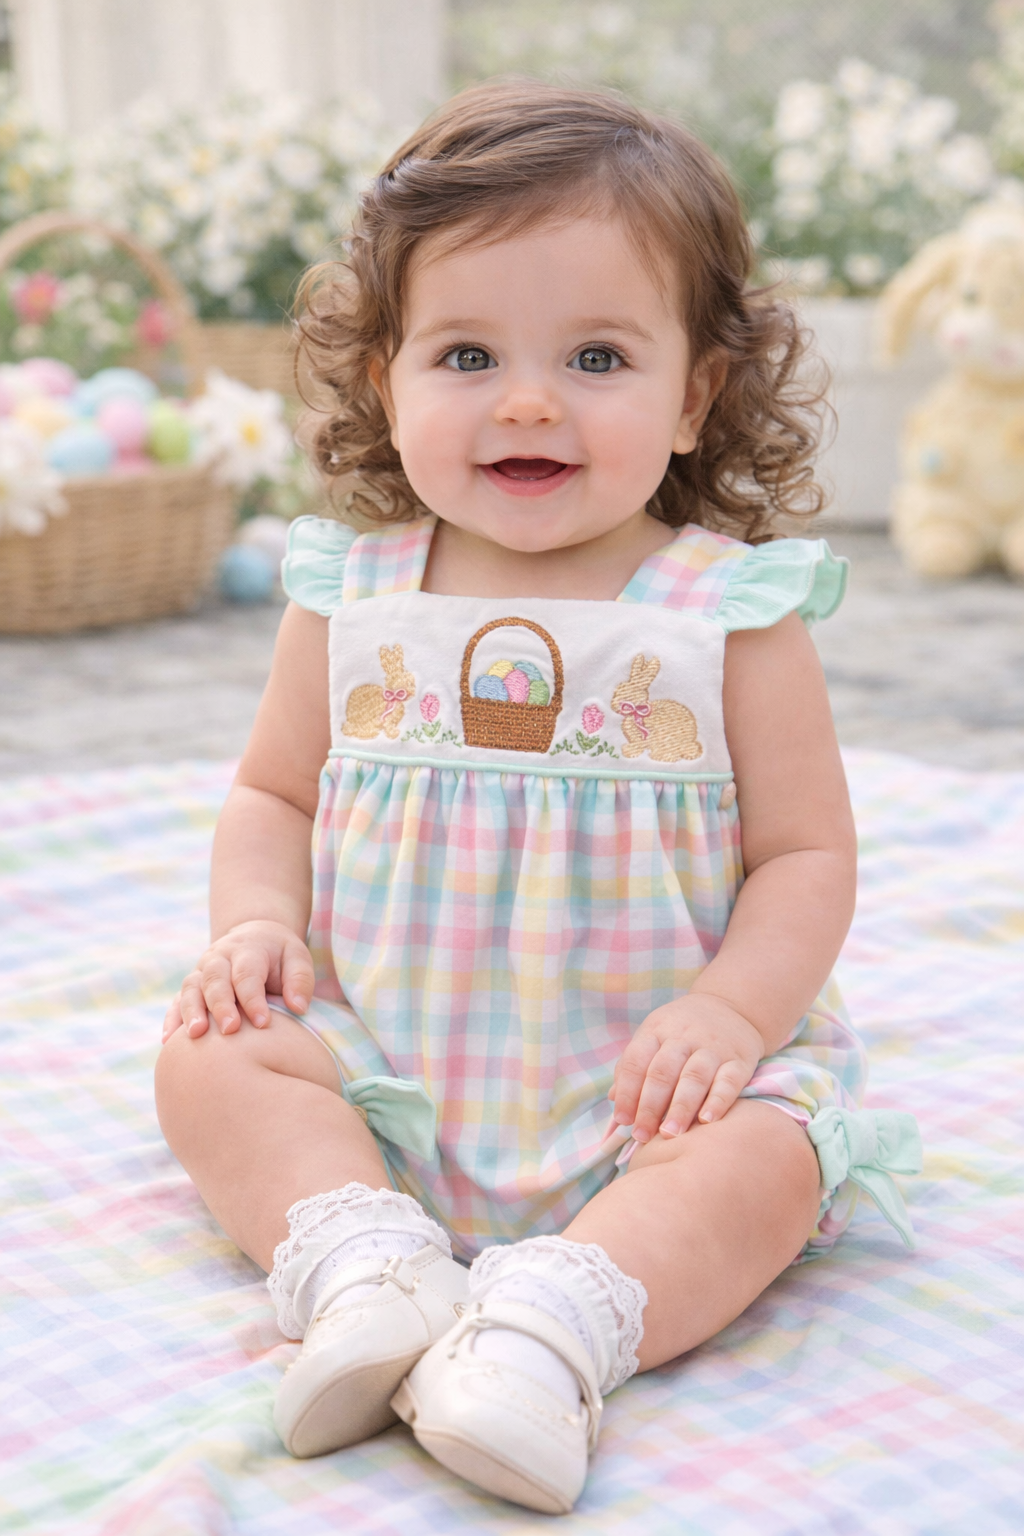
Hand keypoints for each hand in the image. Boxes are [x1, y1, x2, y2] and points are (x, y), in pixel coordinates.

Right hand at [162, 920, 314, 1042]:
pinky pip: (177, 1001)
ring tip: (196, 1035)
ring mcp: (202, 971)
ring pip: (191, 989)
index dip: (253, 999)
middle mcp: (219, 957)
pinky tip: (169, 1041)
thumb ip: (300, 980)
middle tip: (230, 1030)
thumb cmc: (280, 956)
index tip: (263, 1023)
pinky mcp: (191, 986)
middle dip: (221, 1005)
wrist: (254, 937)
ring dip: (192, 1012)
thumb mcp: (298, 958)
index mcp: (247, 949)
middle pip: (215, 980)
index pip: (247, 974)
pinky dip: (172, 1019)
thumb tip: (298, 1008)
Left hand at [610, 993, 764, 1142]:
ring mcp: (713, 1048)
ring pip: (695, 1077)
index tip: (623, 1121)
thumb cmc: (681, 1031)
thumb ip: (633, 1065)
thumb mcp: (654, 1035)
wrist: (730, 1007)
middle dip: (651, 1106)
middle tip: (643, 1135)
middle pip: (663, 1071)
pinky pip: (729, 1081)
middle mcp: (684, 1037)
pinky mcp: (739, 1060)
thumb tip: (614, 1098)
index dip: (628, 1092)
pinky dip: (719, 1101)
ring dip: (681, 1107)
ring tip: (671, 1133)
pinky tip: (707, 1120)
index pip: (637, 1060)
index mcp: (657, 1030)